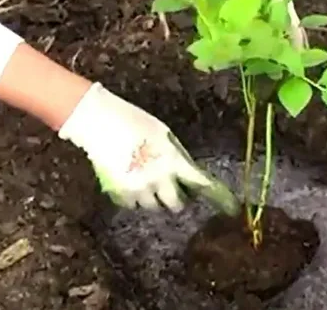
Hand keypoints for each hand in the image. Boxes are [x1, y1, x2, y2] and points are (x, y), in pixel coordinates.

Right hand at [58, 83, 239, 214]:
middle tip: (173, 193)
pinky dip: (134, 198)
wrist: (99, 121)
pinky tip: (131, 185)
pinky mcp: (120, 192)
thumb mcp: (161, 132)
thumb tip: (185, 168)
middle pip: (175, 204)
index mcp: (173, 160)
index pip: (198, 183)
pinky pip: (132, 204)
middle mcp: (159, 178)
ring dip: (153, 198)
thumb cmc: (132, 121)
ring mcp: (139, 188)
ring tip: (147, 184)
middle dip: (176, 200)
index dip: (215, 195)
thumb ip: (175, 154)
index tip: (228, 205)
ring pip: (152, 205)